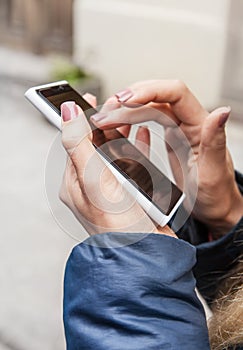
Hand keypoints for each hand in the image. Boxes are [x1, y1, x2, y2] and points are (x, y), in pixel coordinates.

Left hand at [59, 93, 175, 237]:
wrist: (147, 256)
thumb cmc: (119, 225)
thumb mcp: (95, 180)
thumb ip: (79, 144)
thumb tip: (67, 112)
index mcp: (76, 182)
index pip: (72, 141)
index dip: (79, 118)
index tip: (87, 97)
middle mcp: (92, 185)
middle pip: (95, 145)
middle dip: (105, 122)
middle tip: (116, 103)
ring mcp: (112, 190)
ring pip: (114, 153)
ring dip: (121, 133)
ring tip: (130, 116)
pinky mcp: (130, 193)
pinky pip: (132, 164)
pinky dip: (137, 149)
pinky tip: (143, 137)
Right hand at [91, 80, 242, 237]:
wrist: (213, 207)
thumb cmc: (216, 194)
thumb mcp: (214, 172)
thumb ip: (214, 141)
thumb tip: (222, 112)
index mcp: (199, 126)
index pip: (175, 93)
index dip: (149, 91)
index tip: (125, 100)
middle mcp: (188, 123)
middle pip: (156, 98)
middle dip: (129, 101)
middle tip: (106, 113)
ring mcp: (178, 129)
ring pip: (149, 109)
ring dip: (126, 111)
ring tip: (107, 120)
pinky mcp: (170, 138)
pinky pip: (149, 122)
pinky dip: (132, 122)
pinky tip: (123, 128)